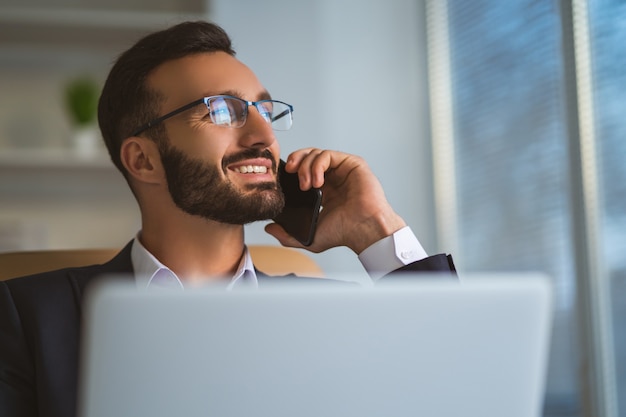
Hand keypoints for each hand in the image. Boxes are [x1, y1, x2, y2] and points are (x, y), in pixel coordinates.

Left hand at [265, 149, 405, 253]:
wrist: (363, 230)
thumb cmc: (344, 234)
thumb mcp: (309, 238)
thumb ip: (287, 235)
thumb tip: (269, 228)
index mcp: (323, 190)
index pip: (303, 170)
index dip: (292, 170)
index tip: (282, 178)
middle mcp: (333, 177)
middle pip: (308, 156)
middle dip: (296, 161)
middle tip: (290, 173)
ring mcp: (342, 169)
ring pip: (316, 154)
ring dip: (306, 166)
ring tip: (306, 184)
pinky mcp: (352, 164)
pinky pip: (328, 155)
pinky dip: (318, 165)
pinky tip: (316, 181)